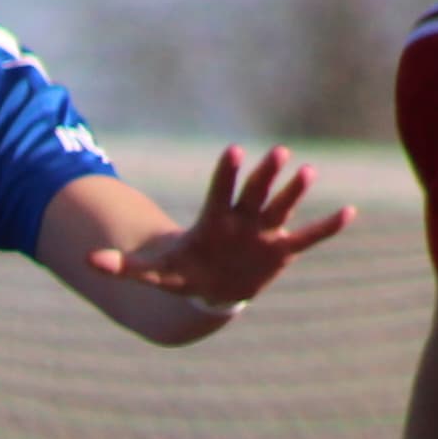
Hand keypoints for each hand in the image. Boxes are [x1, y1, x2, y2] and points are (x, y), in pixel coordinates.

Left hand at [87, 146, 351, 312]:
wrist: (208, 287)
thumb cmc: (183, 273)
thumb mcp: (153, 273)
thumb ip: (124, 267)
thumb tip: (87, 261)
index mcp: (212, 218)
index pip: (220, 190)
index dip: (226, 173)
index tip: (233, 151)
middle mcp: (241, 218)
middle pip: (254, 192)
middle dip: (264, 174)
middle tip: (278, 152)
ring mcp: (263, 231)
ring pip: (281, 207)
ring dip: (294, 191)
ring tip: (309, 172)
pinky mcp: (281, 249)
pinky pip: (308, 237)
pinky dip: (327, 226)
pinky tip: (350, 212)